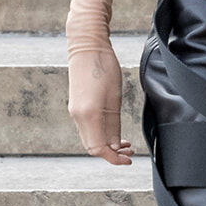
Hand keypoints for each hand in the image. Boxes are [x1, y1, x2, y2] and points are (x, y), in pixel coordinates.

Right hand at [67, 44, 133, 164]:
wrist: (87, 47)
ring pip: (90, 139)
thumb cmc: (104, 67)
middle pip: (92, 147)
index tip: (128, 159)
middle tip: (130, 152)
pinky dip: (100, 136)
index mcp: (89, 115)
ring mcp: (76, 112)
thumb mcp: (114, 98)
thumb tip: (115, 145)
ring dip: (106, 145)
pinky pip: (87, 129)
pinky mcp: (77, 107)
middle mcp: (78, 116)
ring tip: (125, 144)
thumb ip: (113, 124)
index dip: (114, 158)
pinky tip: (113, 133)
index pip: (99, 148)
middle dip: (111, 154)